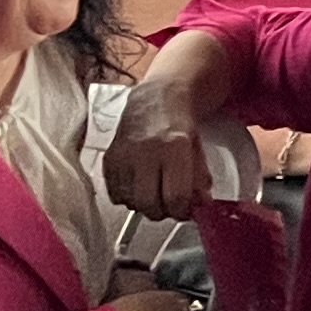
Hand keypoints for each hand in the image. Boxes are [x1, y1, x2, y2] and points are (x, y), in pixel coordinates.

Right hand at [105, 84, 213, 219]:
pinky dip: (127, 197)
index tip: (187, 211)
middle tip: (170, 205)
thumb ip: (200, 179)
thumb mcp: (198, 148)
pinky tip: (139, 185)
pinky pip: (114, 194)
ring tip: (155, 192)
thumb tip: (201, 207)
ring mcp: (124, 155)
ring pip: (130, 202)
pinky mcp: (109, 159)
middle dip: (163, 212)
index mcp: (174, 146)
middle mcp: (146, 151)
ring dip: (144, 205)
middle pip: (149, 204)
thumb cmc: (179, 124)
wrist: (155, 99)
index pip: (175, 196)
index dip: (183, 210)